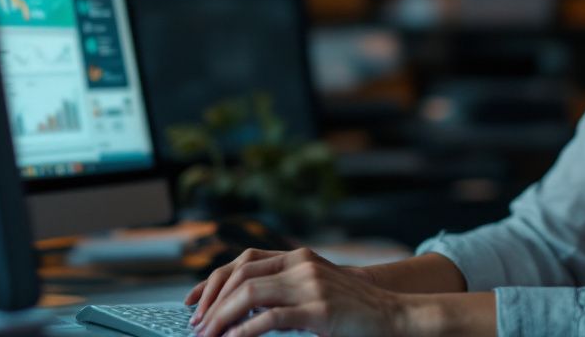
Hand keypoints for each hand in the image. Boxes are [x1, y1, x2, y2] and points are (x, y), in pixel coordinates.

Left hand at [187, 247, 406, 336]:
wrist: (392, 314)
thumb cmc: (351, 307)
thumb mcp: (315, 288)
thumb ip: (284, 289)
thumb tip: (240, 308)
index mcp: (299, 256)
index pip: (244, 261)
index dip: (213, 281)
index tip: (193, 302)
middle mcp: (302, 264)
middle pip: (241, 275)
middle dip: (212, 302)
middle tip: (197, 326)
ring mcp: (311, 284)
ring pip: (249, 294)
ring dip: (221, 317)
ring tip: (208, 335)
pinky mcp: (318, 309)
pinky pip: (270, 318)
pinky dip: (244, 331)